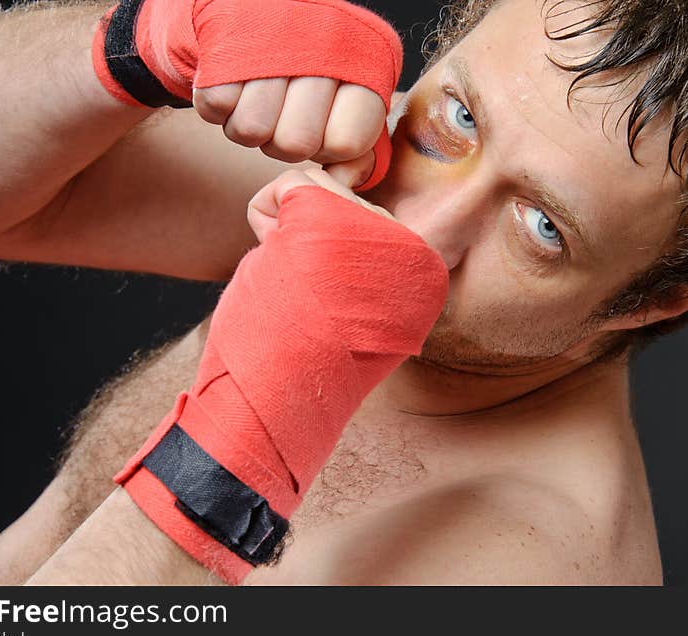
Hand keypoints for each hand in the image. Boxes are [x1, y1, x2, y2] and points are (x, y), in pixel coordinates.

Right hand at [94, 0, 402, 189]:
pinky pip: (216, 107)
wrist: (263, 5)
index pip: (345, 143)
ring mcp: (272, 43)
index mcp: (363, 61)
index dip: (326, 146)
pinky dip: (219, 106)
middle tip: (283, 113)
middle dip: (283, 141)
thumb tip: (341, 180)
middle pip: (295, 144)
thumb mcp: (349, 96)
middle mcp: (322, 46)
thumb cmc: (313, 65)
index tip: (322, 125)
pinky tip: (235, 85)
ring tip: (257, 97)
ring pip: (251, 131)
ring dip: (249, 125)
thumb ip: (354, 143)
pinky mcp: (225, 41)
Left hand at [114, 176, 447, 583]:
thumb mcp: (349, 302)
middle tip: (307, 298)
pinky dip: (265, 219)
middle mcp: (412, 248)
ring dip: (286, 233)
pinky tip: (277, 264)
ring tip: (294, 286)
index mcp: (421, 274)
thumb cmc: (303, 359)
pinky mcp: (333, 217)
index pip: (368, 221)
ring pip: (313, 186)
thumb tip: (341, 186)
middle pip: (340, 200)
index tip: (328, 304)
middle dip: (306, 239)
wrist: (278, 399)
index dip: (329, 254)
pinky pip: (286, 184)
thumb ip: (359, 252)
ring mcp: (376, 228)